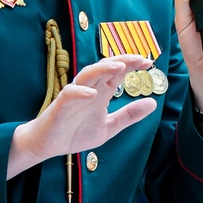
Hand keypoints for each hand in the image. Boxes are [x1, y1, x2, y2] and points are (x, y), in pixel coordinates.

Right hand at [8, 56, 158, 179]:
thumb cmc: (76, 133)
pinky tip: (92, 93)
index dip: (131, 65)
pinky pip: (70, 94)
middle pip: (104, 68)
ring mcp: (74, 95)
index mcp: (101, 93)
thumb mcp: (109, 127)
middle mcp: (89, 90)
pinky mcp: (60, 105)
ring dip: (102, 69)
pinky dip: (80, 92)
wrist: (49, 145)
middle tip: (139, 58)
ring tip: (118, 67)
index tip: (148, 61)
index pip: (117, 73)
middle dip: (121, 61)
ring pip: (87, 75)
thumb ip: (129, 116)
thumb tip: (153, 103)